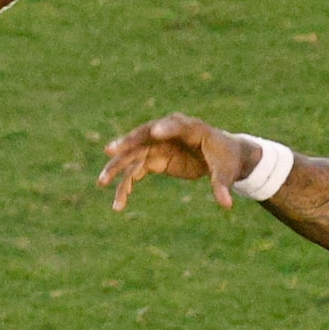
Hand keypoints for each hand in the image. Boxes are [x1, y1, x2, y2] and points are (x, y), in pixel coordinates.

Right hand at [98, 114, 256, 211]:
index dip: (166, 127)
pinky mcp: (154, 158)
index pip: (176, 124)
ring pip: (133, 153)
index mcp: (192, 129)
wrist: (220, 156)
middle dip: (127, 142)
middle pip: (144, 135)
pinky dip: (126, 184)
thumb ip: (222, 186)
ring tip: (101, 182)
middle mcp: (169, 133)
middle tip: (110, 150)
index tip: (155, 131)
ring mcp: (159, 145)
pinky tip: (119, 202)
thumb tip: (227, 205)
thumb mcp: (226, 173)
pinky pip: (135, 169)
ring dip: (117, 167)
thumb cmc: (225, 160)